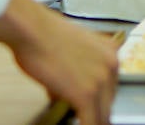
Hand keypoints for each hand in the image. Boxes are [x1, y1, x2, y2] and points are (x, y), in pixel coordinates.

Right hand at [0, 0, 118, 124]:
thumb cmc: (43, 36)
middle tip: (86, 119)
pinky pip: (92, 121)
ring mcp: (101, 80)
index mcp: (111, 52)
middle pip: (109, 101)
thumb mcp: (70, 52)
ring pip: (103, 114)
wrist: (32, 30)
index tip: (94, 111)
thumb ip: (77, 72)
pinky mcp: (86, 94)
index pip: (111, 87)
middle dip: (96, 112)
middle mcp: (112, 65)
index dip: (100, 102)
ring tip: (85, 123)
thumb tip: (65, 93)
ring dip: (93, 121)